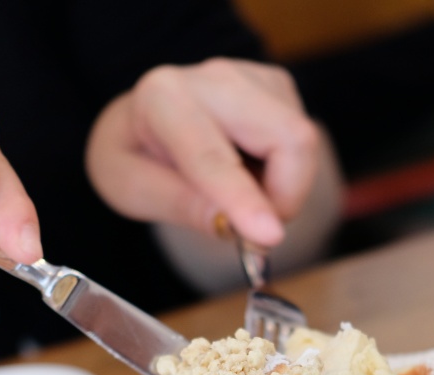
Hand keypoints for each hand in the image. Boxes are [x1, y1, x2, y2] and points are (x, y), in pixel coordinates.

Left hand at [85, 58, 320, 248]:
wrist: (140, 118)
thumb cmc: (134, 155)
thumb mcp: (130, 189)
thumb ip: (179, 206)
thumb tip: (235, 228)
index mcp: (164, 99)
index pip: (213, 156)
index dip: (244, 199)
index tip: (270, 236)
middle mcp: (215, 78)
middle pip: (289, 137)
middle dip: (286, 196)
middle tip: (254, 232)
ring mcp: (255, 78)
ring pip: (302, 144)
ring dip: (282, 189)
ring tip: (238, 194)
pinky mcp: (279, 88)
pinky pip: (303, 144)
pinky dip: (285, 174)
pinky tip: (250, 170)